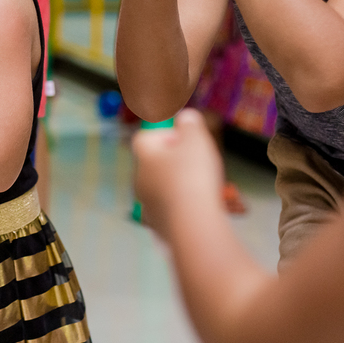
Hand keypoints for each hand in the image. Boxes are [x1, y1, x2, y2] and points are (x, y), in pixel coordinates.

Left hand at [132, 109, 223, 237]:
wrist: (193, 225)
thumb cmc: (193, 177)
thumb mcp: (196, 140)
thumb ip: (190, 124)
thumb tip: (185, 117)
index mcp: (144, 155)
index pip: (145, 136)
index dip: (165, 135)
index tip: (185, 141)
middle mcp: (140, 179)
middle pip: (154, 163)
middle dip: (175, 162)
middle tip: (198, 165)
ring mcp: (147, 204)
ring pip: (162, 187)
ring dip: (179, 185)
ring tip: (203, 187)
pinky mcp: (159, 225)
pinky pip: (171, 209)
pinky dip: (183, 207)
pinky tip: (200, 208)